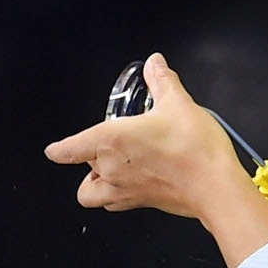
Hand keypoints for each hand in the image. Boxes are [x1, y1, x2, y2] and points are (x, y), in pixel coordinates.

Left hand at [44, 53, 267, 267]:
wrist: (215, 187)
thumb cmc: (195, 150)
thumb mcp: (178, 104)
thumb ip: (162, 81)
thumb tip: (155, 64)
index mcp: (110, 141)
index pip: (69, 149)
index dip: (59, 149)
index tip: (53, 150)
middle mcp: (111, 168)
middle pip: (85, 163)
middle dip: (93, 154)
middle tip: (117, 140)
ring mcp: (123, 190)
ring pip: (91, 192)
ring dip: (94, 181)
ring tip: (110, 168)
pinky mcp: (139, 203)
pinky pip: (113, 203)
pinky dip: (115, 194)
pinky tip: (131, 181)